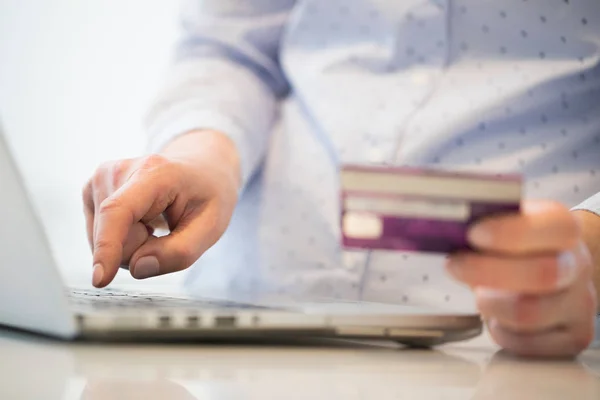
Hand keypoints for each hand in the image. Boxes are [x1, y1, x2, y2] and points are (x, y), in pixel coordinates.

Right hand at [82, 130, 239, 287]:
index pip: (118, 212)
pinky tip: (141, 220)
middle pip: (115, 238)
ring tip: (154, 221)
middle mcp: (117, 171)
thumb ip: (180, 252)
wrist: (199, 167)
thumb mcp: (211, 226)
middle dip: (141, 248)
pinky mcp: (91, 192)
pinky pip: (100, 238)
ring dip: (133, 243)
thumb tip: (137, 268)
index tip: (99, 279)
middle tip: (166, 227)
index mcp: (153, 173)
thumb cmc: (206, 194)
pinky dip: (123, 238)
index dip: (107, 247)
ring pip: (104, 242)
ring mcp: (101, 180)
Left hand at [446, 200, 597, 357]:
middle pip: (542, 274)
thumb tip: (442, 227)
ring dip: (491, 305)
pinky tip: (496, 317)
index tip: (474, 234)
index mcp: (563, 230)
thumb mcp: (504, 225)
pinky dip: (500, 331)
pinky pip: (526, 343)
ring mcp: (579, 304)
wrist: (552, 269)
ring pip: (530, 314)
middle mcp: (577, 266)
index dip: (512, 232)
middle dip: (487, 271)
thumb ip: (481, 223)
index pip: (555, 227)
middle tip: (455, 266)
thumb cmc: (516, 248)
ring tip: (480, 295)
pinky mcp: (573, 337)